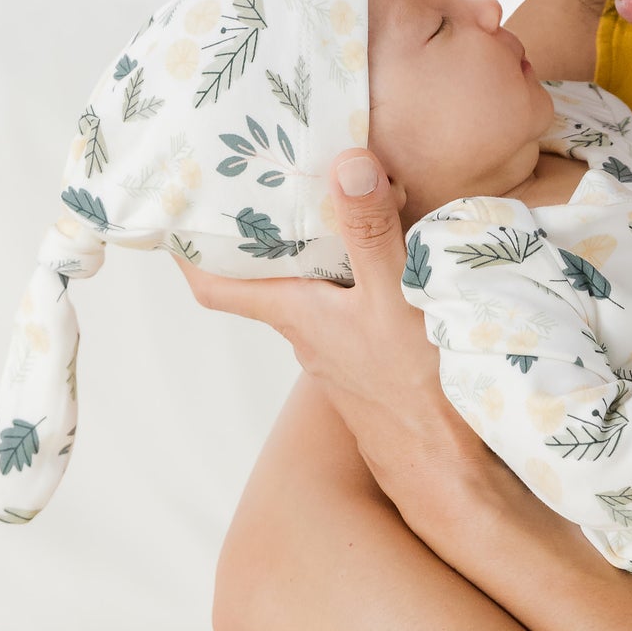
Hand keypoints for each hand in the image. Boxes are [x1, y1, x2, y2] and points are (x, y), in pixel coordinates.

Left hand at [168, 147, 497, 533]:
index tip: (175, 208)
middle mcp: (311, 336)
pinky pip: (353, 308)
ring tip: (330, 197)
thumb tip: (346, 163)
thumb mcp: (395, 296)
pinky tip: (390, 253)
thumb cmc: (418, 388)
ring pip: (313, 294)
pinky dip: (355, 276)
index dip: (189, 250)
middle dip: (263, 233)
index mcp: (297, 315)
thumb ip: (372, 232)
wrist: (455, 467)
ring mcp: (345, 354)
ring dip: (315, 253)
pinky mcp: (380, 363)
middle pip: (267, 280)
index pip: (217, 285)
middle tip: (265, 176)